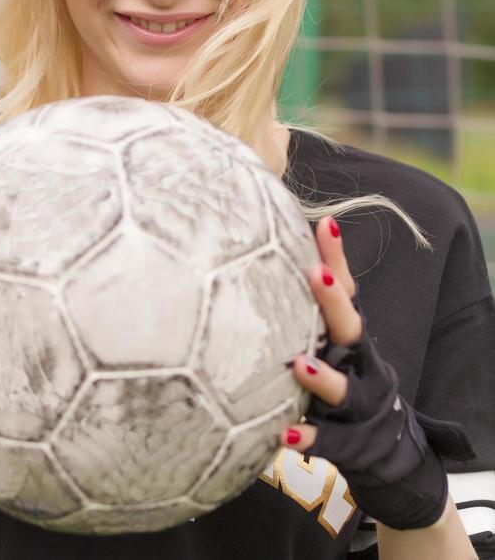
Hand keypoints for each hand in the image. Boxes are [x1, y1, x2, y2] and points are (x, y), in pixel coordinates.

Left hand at [278, 214, 360, 451]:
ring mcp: (354, 401)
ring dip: (322, 376)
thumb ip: (317, 297)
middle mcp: (358, 361)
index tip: (326, 225)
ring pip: (343, 388)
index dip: (338, 256)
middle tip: (314, 275)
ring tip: (299, 364)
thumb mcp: (334, 333)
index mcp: (351, 332)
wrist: (382, 442)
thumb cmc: (344, 370)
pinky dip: (308, 437)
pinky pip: (327, 440)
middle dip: (334, 302)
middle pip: (351, 329)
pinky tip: (285, 435)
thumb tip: (285, 236)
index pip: (347, 287)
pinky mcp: (345, 439)